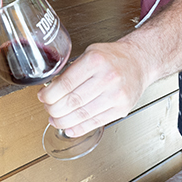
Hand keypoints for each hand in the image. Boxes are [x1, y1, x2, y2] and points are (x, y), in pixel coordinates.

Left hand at [37, 37, 152, 137]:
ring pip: (82, 115)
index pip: (66, 83)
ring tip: (56, 119)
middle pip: (72, 101)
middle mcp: (108, 77)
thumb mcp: (90, 53)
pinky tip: (70, 128)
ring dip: (63, 121)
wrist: (139, 62)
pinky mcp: (122, 109)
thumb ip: (72, 69)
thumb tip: (50, 88)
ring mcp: (116, 95)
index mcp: (96, 60)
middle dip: (54, 109)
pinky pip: (95, 122)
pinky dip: (79, 128)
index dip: (49, 94)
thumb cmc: (113, 57)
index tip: (43, 97)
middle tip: (48, 108)